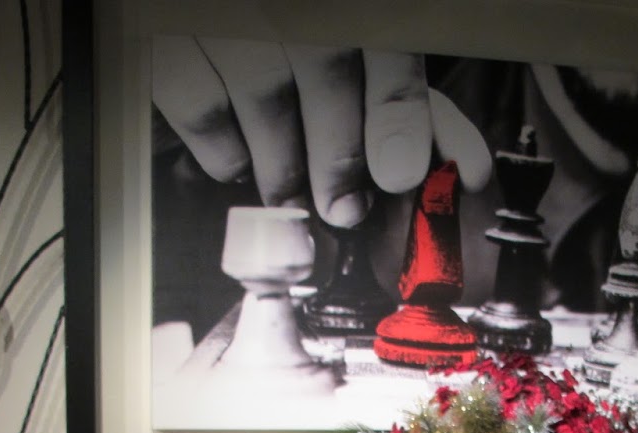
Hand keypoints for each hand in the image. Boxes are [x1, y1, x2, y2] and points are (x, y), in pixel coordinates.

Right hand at [152, 39, 491, 227]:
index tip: (403, 174)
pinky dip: (226, 152)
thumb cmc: (306, 52)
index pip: (384, 40)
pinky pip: (201, 106)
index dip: (398, 111)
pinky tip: (242, 161)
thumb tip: (466, 171)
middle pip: (324, 63)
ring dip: (286, 166)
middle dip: (340, 153)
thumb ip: (411, 108)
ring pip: (264, 93)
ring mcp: (225, 15)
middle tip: (344, 208)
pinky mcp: (172, 44)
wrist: (224, 22)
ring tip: (295, 199)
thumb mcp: (368, 66)